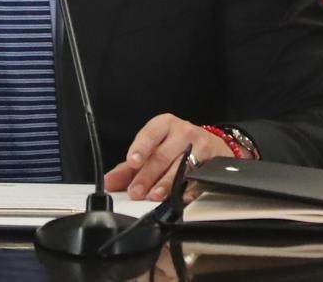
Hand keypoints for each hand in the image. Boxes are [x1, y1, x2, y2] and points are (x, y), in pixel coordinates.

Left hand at [102, 114, 237, 200]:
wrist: (211, 146)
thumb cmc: (176, 147)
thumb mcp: (153, 150)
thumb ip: (129, 169)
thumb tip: (108, 182)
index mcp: (165, 125)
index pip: (151, 133)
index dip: (141, 147)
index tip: (132, 162)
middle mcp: (183, 132)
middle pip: (164, 155)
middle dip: (148, 175)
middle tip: (136, 191)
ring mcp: (201, 146)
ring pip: (182, 166)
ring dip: (167, 183)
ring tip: (155, 196)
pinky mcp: (214, 162)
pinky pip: (201, 177)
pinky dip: (191, 189)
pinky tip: (182, 197)